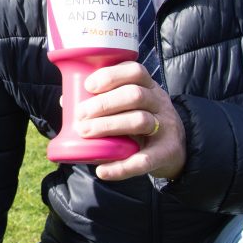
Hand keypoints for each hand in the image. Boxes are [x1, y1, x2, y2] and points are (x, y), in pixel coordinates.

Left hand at [77, 61, 185, 180]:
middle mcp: (160, 103)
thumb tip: (66, 102)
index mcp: (149, 87)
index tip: (88, 86)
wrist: (176, 150)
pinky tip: (102, 171)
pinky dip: (121, 167)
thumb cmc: (142, 121)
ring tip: (85, 132)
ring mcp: (166, 128)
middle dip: (104, 103)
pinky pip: (145, 160)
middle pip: (135, 95)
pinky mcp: (167, 153)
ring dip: (109, 125)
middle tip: (80, 115)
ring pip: (140, 121)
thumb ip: (103, 102)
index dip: (111, 76)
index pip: (135, 72)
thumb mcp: (130, 106)